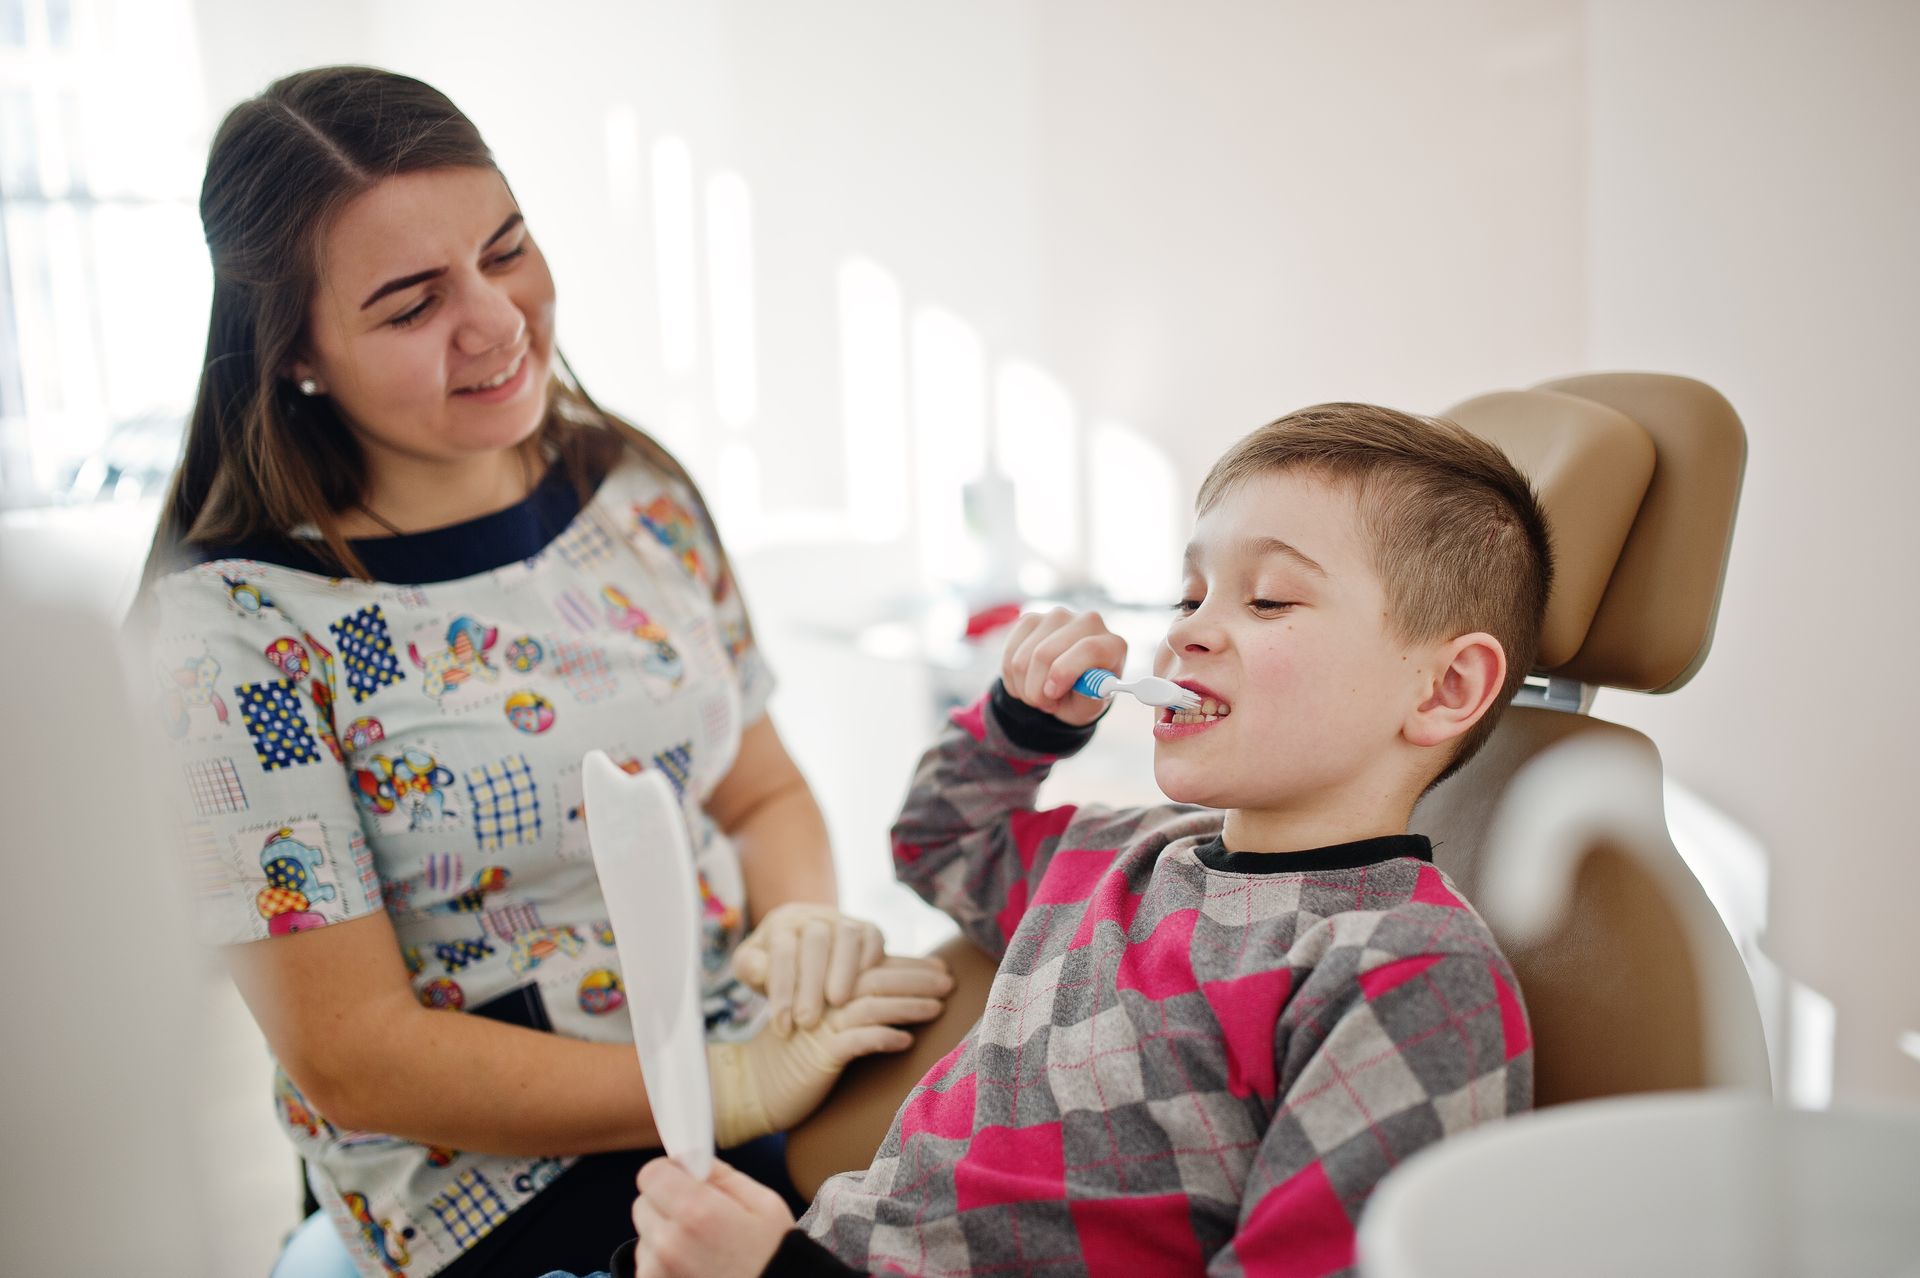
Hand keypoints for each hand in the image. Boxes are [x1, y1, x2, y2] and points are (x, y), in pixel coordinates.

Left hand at [633, 1157, 792, 1277]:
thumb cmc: (773, 1257)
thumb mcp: (764, 1205)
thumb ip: (723, 1176)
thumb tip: (691, 1161)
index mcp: (697, 1213)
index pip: (651, 1174)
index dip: (669, 1172)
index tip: (686, 1180)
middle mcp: (668, 1244)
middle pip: (643, 1204)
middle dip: (666, 1203)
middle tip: (699, 1218)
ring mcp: (656, 1272)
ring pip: (645, 1236)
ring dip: (664, 1235)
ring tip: (700, 1250)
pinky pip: (647, 1264)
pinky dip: (663, 1262)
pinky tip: (694, 1268)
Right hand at [708, 958, 948, 1146]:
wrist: (751, 1088)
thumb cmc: (794, 1060)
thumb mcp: (823, 1027)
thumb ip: (851, 1008)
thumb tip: (897, 1001)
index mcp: (826, 990)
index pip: (874, 969)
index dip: (909, 965)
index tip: (941, 964)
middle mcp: (824, 1002)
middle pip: (877, 981)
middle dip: (917, 979)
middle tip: (950, 979)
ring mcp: (821, 1028)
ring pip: (871, 1006)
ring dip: (907, 1005)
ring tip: (938, 1007)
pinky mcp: (818, 1056)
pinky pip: (855, 1042)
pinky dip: (882, 1038)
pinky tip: (906, 1041)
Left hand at [729, 902, 884, 1035]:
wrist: (801, 955)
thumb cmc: (773, 967)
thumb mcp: (751, 967)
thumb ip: (750, 967)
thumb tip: (763, 972)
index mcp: (782, 923)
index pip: (781, 950)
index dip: (782, 989)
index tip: (782, 1027)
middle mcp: (813, 916)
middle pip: (815, 942)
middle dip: (811, 983)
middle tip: (807, 1022)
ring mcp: (842, 920)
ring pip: (846, 936)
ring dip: (843, 970)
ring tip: (837, 1003)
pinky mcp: (867, 929)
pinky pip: (871, 937)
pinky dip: (869, 959)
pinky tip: (862, 988)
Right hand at [1000, 607, 1127, 727]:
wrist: (1067, 688)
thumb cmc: (1083, 697)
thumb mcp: (1090, 707)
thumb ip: (1089, 698)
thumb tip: (1082, 688)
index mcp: (1112, 644)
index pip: (1088, 649)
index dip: (1064, 672)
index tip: (1051, 695)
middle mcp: (1088, 622)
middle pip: (1046, 653)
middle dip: (1036, 689)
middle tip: (1044, 705)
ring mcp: (1058, 616)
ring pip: (1024, 656)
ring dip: (1024, 687)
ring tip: (1038, 696)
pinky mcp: (1032, 619)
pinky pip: (1010, 652)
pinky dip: (1011, 677)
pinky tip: (1025, 682)